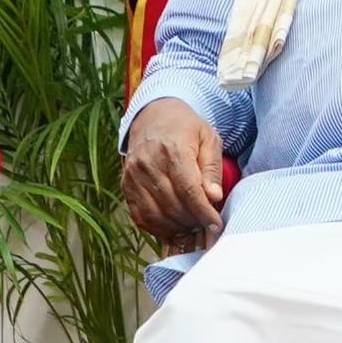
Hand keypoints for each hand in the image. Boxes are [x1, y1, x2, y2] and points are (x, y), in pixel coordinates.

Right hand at [119, 99, 226, 248]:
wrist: (152, 114)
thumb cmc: (185, 127)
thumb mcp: (208, 138)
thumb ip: (212, 168)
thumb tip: (215, 197)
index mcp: (174, 150)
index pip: (189, 190)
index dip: (204, 212)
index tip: (216, 225)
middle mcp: (149, 164)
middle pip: (173, 206)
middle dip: (193, 222)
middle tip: (206, 227)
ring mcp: (134, 175)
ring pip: (155, 215)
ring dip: (176, 228)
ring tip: (192, 227)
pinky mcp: (126, 184)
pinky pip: (139, 215)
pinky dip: (156, 227)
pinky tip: (172, 227)